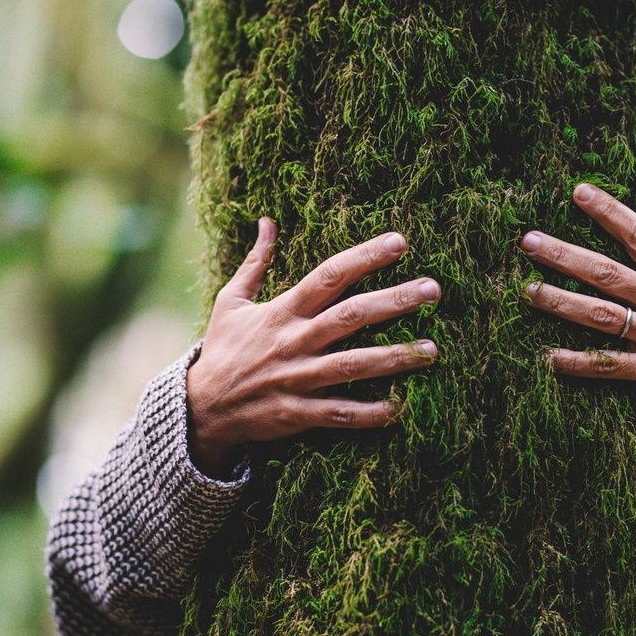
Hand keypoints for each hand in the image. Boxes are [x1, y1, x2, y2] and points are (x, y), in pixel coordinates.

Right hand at [186, 218, 440, 476]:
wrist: (201, 407)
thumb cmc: (224, 350)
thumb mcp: (232, 302)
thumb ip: (255, 262)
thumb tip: (267, 221)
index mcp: (282, 312)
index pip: (329, 276)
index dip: (364, 257)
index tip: (399, 242)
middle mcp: (294, 342)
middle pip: (351, 316)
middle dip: (394, 301)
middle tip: (434, 289)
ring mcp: (297, 378)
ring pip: (353, 365)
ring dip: (394, 357)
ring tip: (432, 349)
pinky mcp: (297, 413)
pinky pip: (339, 413)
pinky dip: (368, 413)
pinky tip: (400, 408)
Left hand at [519, 184, 635, 453]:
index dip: (609, 213)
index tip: (578, 191)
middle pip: (609, 274)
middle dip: (567, 256)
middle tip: (529, 242)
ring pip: (603, 316)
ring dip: (563, 303)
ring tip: (529, 291)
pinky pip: (612, 365)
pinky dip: (582, 362)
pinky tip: (551, 357)